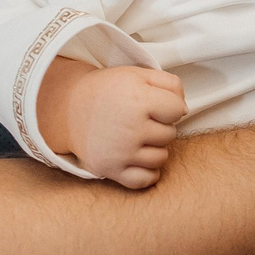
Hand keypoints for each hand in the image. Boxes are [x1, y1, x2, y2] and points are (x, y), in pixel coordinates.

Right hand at [44, 62, 187, 189]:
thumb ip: (170, 85)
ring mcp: (120, 153)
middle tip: (139, 118)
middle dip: (159, 125)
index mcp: (137, 101)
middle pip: (169, 134)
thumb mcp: (139, 74)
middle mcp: (130, 129)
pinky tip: (139, 157)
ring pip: (161, 158)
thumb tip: (184, 110)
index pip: (178, 110)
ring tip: (137, 136)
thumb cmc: (109, 90)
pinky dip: (147, 171)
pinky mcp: (110, 170)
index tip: (153, 103)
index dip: (169, 105)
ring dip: (154, 147)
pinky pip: (145, 180)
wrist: (70, 108)